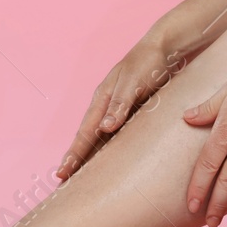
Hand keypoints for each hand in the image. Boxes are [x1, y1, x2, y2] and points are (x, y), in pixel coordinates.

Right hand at [58, 35, 185, 178]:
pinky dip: (107, 147)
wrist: (164, 48)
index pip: (85, 133)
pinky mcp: (129, 110)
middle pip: (86, 137)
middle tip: (63, 179)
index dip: (74, 154)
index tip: (62, 172)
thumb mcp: (133, 83)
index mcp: (101, 100)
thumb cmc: (148, 63)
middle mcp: (104, 106)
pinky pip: (115, 134)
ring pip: (99, 136)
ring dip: (88, 154)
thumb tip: (104, 128)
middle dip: (75, 157)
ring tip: (80, 174)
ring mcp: (116, 109)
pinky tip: (107, 157)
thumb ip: (120, 105)